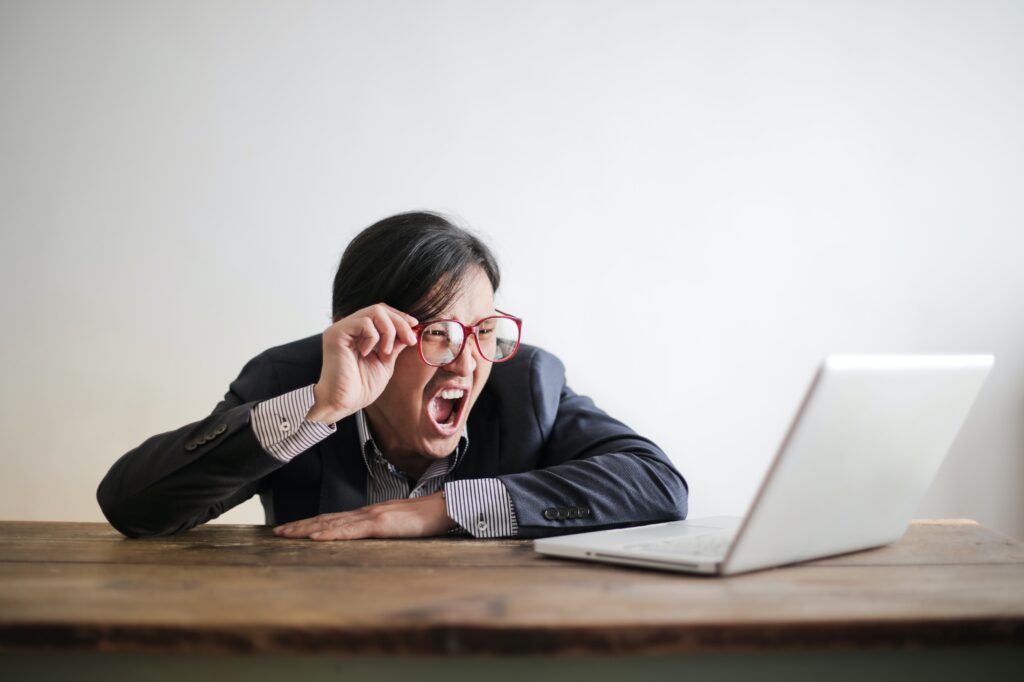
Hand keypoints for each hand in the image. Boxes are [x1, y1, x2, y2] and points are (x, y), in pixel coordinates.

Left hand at [272, 493, 456, 540]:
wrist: (444, 508)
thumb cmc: (426, 518)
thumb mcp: (399, 526)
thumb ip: (383, 529)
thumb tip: (369, 537)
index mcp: (369, 514)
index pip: (334, 518)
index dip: (312, 523)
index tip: (293, 528)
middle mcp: (366, 512)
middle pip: (327, 518)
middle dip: (301, 525)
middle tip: (277, 531)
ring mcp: (372, 517)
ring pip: (333, 523)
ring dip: (308, 528)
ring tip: (287, 534)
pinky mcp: (381, 524)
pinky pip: (351, 530)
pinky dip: (330, 533)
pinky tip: (316, 537)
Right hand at [305, 303, 418, 424]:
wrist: (343, 403)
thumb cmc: (361, 387)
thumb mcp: (385, 362)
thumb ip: (394, 344)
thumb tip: (410, 329)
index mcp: (358, 333)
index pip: (381, 313)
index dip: (399, 316)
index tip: (414, 326)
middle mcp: (348, 327)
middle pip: (380, 309)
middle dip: (399, 322)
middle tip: (409, 340)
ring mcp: (341, 329)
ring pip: (374, 311)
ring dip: (389, 331)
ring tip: (385, 353)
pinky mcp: (336, 334)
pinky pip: (364, 323)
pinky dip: (373, 337)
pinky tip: (367, 353)